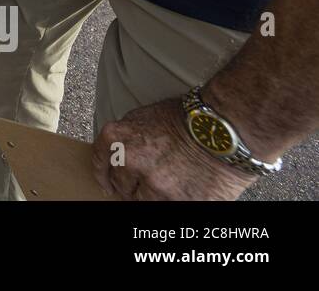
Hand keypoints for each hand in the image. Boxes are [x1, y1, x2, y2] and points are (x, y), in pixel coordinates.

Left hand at [91, 97, 255, 199]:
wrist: (224, 128)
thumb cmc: (190, 118)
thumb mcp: (146, 117)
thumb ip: (128, 136)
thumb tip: (119, 153)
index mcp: (118, 138)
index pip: (100, 162)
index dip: (103, 175)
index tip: (106, 183)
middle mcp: (131, 162)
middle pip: (120, 185)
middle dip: (129, 186)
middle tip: (144, 184)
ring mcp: (154, 185)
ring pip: (142, 201)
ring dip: (152, 196)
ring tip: (168, 187)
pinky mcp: (178, 202)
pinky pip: (167, 208)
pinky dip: (173, 202)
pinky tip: (183, 193)